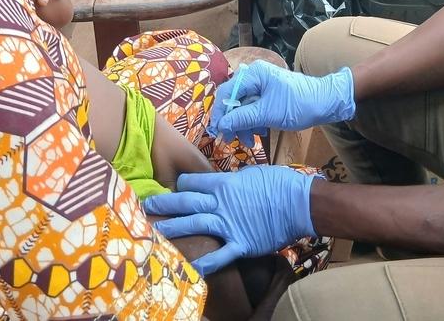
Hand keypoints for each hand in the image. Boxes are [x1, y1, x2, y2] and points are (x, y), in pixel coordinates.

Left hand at [144, 166, 317, 275]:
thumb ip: (234, 180)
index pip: (193, 183)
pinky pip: (220, 255)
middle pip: (186, 202)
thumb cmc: (279, 183)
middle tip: (145, 206)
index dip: (181, 185)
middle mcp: (221, 204)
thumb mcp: (252, 174)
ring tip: (154, 232)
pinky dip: (206, 263)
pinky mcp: (240, 244)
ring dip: (174, 229)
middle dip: (164, 204)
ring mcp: (229, 225)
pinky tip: (191, 269)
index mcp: (224, 184)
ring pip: (195, 225)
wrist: (298, 203)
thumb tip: (225, 183)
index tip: (172, 189)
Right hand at [209, 61, 354, 146]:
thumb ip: (242, 118)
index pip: (226, 92)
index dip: (220, 113)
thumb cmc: (298, 105)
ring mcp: (263, 86)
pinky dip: (254, 122)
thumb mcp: (268, 114)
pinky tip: (260, 133)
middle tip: (232, 140)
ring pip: (244, 107)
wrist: (327, 103)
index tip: (218, 132)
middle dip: (233, 122)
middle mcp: (255, 77)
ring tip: (250, 141)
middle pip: (234, 100)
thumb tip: (221, 125)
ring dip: (244, 125)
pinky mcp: (269, 96)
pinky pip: (254, 109)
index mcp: (254, 75)